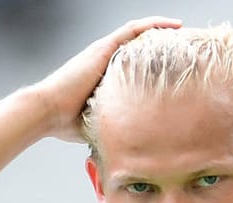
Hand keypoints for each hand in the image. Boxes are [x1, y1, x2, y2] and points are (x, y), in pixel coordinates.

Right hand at [28, 16, 180, 141]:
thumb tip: (132, 147)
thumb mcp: (100, 123)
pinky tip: (171, 25)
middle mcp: (105, 60)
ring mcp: (103, 52)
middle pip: (138, 45)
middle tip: (185, 47)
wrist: (47, 113)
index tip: (175, 66)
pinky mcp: (103, 49)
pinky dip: (152, 25)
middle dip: (161, 44)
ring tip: (182, 30)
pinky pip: (132, 30)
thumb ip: (115, 126)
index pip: (134, 63)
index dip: (154, 61)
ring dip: (160, 29)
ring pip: (138, 33)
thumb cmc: (66, 123)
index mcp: (105, 76)